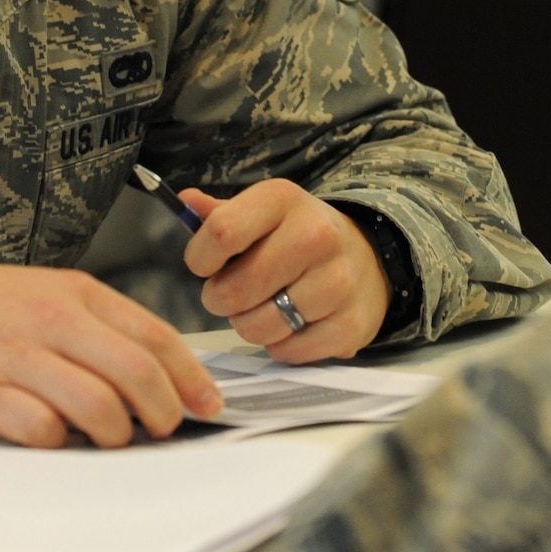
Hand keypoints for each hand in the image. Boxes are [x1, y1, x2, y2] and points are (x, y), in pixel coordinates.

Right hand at [0, 261, 222, 447]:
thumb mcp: (51, 294)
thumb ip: (102, 327)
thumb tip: (160, 375)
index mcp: (77, 293)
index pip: (154, 336)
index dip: (189, 377)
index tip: (207, 404)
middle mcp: (52, 320)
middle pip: (135, 373)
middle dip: (162, 412)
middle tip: (162, 430)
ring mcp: (17, 357)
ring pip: (96, 406)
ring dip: (115, 434)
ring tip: (110, 438)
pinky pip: (41, 430)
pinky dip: (59, 442)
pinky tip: (55, 435)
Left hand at [181, 180, 389, 362]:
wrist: (365, 257)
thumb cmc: (296, 236)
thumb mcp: (261, 213)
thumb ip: (220, 213)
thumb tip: (185, 202)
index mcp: (284, 200)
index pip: (221, 232)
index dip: (200, 258)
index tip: (205, 265)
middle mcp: (317, 235)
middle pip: (236, 289)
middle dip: (220, 299)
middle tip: (232, 293)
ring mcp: (339, 281)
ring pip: (259, 327)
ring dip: (250, 324)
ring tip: (264, 307)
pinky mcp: (352, 323)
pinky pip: (287, 351)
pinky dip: (280, 344)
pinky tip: (292, 323)